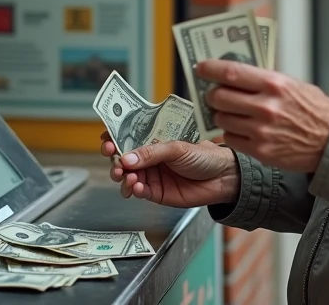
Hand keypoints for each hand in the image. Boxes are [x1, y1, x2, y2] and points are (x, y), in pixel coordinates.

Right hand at [100, 132, 239, 207]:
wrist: (222, 178)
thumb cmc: (204, 156)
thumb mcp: (178, 148)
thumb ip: (152, 153)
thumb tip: (126, 157)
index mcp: (154, 140)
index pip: (128, 137)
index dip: (114, 137)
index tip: (106, 139)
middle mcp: (149, 157)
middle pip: (122, 157)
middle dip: (114, 158)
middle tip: (112, 158)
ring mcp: (151, 175)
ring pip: (126, 176)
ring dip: (121, 176)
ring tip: (126, 176)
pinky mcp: (155, 192)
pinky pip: (138, 191)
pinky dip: (133, 189)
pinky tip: (136, 186)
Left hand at [197, 59, 328, 173]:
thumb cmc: (315, 111)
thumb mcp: (293, 85)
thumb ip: (264, 80)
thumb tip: (234, 75)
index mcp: (275, 84)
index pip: (231, 73)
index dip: (210, 69)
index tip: (200, 68)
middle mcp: (266, 106)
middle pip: (220, 97)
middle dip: (212, 95)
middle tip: (213, 94)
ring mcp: (262, 130)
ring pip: (222, 119)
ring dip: (221, 115)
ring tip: (232, 113)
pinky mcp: (261, 151)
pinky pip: (230, 138)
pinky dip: (230, 133)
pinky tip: (241, 129)